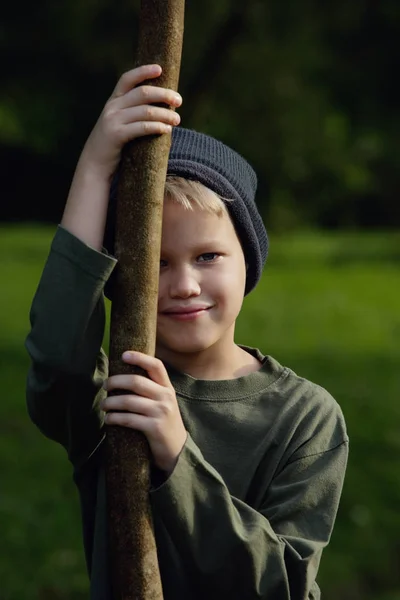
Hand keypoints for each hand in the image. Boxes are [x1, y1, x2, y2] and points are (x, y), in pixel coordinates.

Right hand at [80, 64, 181, 179]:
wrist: (93, 165)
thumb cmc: (113, 146)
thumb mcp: (119, 124)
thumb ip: (133, 114)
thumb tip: (162, 109)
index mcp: (113, 101)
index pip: (128, 79)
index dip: (143, 71)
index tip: (160, 69)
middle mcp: (112, 107)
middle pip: (142, 93)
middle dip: (163, 94)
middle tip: (179, 101)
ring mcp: (113, 120)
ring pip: (145, 111)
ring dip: (165, 114)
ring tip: (177, 120)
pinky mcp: (116, 135)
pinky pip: (141, 127)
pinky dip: (157, 127)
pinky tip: (166, 130)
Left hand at [101, 351, 186, 473]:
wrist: (178, 451)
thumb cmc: (165, 424)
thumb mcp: (164, 403)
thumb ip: (151, 390)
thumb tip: (124, 377)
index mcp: (167, 388)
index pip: (156, 366)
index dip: (140, 358)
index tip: (123, 355)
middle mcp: (166, 397)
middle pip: (136, 381)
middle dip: (116, 381)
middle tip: (105, 385)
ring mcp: (160, 412)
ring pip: (128, 401)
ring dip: (111, 402)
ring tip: (104, 405)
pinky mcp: (154, 427)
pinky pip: (128, 419)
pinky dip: (114, 418)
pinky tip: (108, 419)